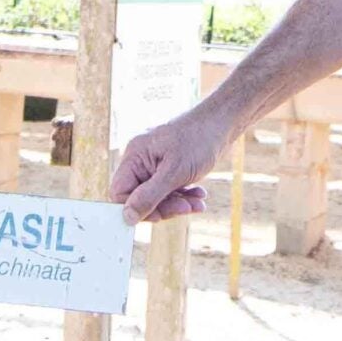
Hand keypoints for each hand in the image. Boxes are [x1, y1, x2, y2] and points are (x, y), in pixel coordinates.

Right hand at [109, 103, 233, 221]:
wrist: (222, 122)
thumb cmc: (198, 140)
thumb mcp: (174, 172)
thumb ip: (149, 196)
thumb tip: (127, 218)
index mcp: (134, 156)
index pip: (120, 192)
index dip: (136, 208)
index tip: (159, 216)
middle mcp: (140, 160)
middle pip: (139, 197)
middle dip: (164, 207)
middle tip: (186, 208)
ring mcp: (154, 164)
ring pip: (157, 196)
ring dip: (178, 204)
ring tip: (199, 202)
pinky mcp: (169, 167)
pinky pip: (169, 190)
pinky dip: (184, 196)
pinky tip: (199, 195)